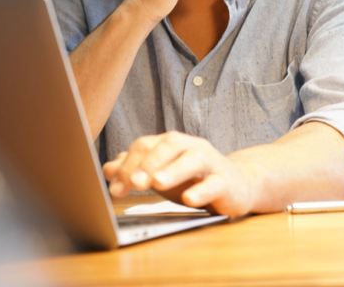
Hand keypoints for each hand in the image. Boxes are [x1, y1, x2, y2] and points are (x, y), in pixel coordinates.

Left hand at [103, 131, 258, 217]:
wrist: (236, 185)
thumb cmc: (194, 178)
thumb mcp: (160, 174)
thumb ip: (135, 170)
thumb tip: (107, 168)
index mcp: (172, 144)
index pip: (145, 146)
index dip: (128, 165)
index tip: (115, 188)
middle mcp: (191, 147)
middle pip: (169, 146)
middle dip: (148, 164)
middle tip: (134, 183)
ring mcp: (211, 162)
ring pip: (193, 159)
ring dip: (174, 170)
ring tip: (157, 183)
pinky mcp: (226, 182)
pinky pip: (215, 183)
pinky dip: (202, 190)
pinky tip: (190, 199)